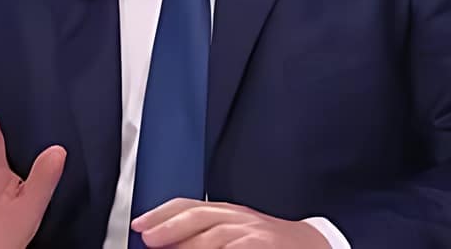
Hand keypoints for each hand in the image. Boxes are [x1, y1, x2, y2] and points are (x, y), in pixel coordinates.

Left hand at [131, 198, 329, 247]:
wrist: (312, 244)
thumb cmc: (268, 244)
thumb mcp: (234, 232)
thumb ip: (201, 236)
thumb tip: (162, 241)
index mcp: (226, 212)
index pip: (188, 205)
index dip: (161, 213)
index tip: (138, 225)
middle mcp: (238, 217)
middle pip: (199, 217)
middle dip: (170, 227)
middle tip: (148, 238)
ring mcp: (254, 233)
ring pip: (217, 236)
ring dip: (192, 245)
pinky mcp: (265, 245)